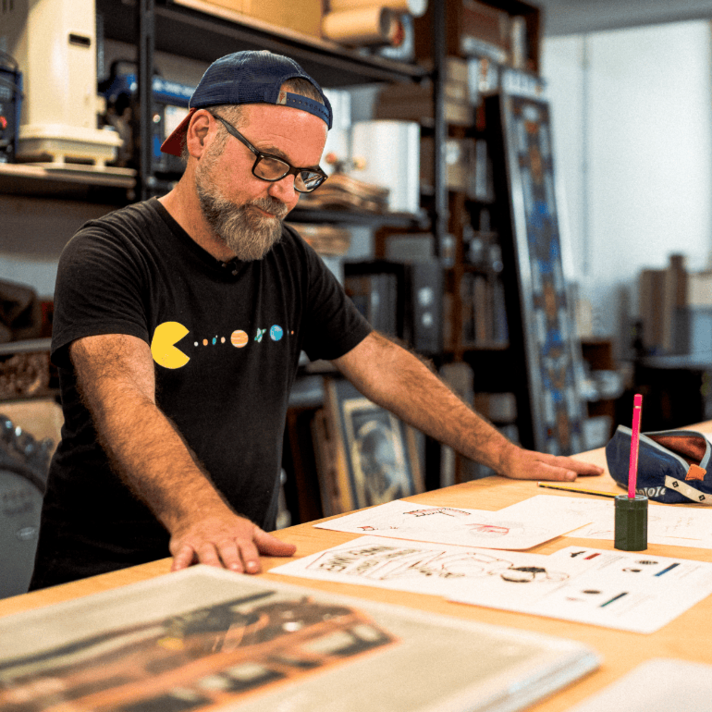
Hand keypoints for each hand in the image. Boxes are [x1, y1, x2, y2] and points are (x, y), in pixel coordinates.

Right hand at [169, 510, 296, 573]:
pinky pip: (182, 555)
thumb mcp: (250, 531)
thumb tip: (293, 549)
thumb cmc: (228, 526)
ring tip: (213, 572)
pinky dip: (179, 563)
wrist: (199, 509)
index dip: (250, 557)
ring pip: (206, 552)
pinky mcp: (185, 546)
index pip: (246, 547)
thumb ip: (270, 543)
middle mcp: (221, 538)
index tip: (254, 567)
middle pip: (227, 549)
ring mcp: (203, 542)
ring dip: (209, 562)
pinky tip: (178, 573)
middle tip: (235, 571)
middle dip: (231, 560)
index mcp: (238, 536)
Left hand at [498, 442, 603, 481]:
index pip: (574, 466)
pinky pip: (557, 464)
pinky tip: (563, 467)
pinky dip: (565, 466)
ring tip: (586, 468)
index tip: (600, 471)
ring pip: (565, 462)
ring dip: (577, 465)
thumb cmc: (517, 465)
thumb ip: (555, 473)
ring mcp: (544, 460)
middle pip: (572, 463)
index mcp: (552, 462)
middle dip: (586, 467)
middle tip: (599, 469)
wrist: (502, 457)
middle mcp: (550, 460)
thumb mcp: (537, 471)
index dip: (587, 469)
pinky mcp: (538, 462)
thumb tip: (573, 475)